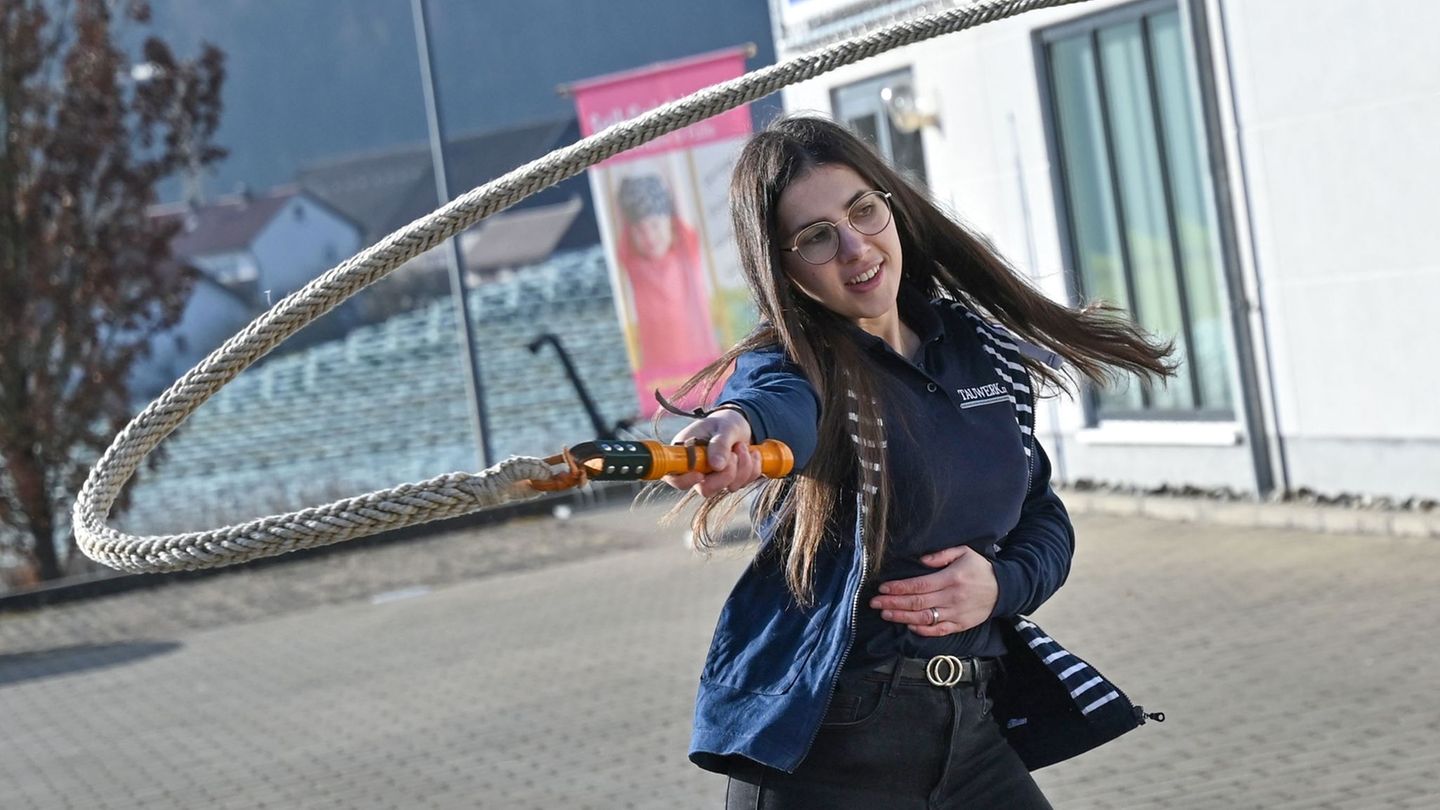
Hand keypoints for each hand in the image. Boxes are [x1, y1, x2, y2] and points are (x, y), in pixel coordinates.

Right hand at [661, 407, 762, 497]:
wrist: (740, 425)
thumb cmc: (725, 422)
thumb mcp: (724, 427)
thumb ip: (720, 444)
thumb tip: (717, 466)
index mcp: (684, 454)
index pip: (674, 477)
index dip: (686, 480)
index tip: (700, 474)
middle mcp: (696, 470)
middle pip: (705, 489)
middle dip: (726, 473)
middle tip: (734, 453)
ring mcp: (713, 478)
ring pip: (728, 487)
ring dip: (743, 467)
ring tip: (742, 446)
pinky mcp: (730, 481)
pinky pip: (744, 483)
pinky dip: (752, 468)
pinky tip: (751, 454)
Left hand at [869, 546, 997, 636]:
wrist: (1004, 589)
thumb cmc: (980, 569)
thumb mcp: (964, 552)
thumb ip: (941, 555)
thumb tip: (920, 560)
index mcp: (951, 579)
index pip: (919, 585)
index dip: (899, 588)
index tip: (883, 588)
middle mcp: (952, 598)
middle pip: (917, 603)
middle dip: (893, 603)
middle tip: (875, 603)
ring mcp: (956, 614)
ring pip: (924, 619)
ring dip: (902, 617)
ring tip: (885, 614)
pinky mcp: (960, 625)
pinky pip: (938, 630)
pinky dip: (922, 630)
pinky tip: (908, 625)